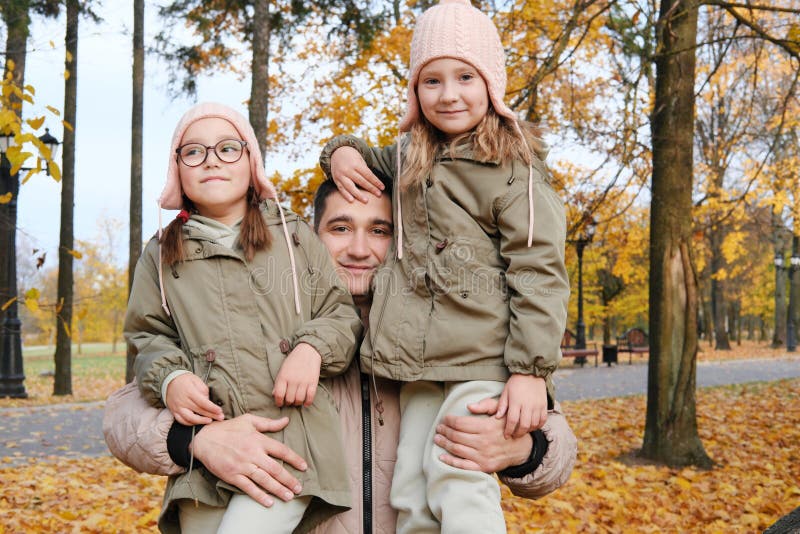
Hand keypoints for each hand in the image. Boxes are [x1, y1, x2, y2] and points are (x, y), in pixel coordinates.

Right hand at [166, 373, 223, 425]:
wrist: (169, 381)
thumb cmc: (185, 380)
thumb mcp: (196, 380)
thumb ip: (203, 390)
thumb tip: (209, 401)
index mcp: (190, 392)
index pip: (203, 402)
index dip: (212, 408)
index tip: (220, 411)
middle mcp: (183, 401)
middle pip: (198, 411)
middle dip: (211, 415)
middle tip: (220, 418)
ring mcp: (178, 407)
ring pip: (189, 418)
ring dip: (201, 421)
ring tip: (210, 421)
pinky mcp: (174, 411)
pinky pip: (182, 421)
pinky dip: (190, 423)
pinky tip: (198, 423)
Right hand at [190, 414, 307, 506]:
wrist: (204, 439)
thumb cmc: (228, 428)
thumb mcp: (249, 420)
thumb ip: (269, 423)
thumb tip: (286, 421)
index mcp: (258, 440)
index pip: (281, 450)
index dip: (294, 459)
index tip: (304, 467)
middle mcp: (252, 454)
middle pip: (275, 469)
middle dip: (289, 479)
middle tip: (299, 488)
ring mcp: (242, 466)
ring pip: (264, 480)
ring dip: (278, 489)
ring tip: (289, 496)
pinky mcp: (232, 476)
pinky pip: (248, 488)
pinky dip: (259, 495)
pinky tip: (269, 502)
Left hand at [273, 343, 321, 406]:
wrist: (308, 351)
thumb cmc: (293, 361)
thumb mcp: (282, 369)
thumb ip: (278, 382)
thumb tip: (274, 394)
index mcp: (283, 376)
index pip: (279, 394)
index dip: (278, 402)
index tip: (280, 403)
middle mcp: (293, 380)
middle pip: (289, 399)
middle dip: (288, 403)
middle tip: (289, 402)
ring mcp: (304, 381)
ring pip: (299, 399)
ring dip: (297, 403)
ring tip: (296, 401)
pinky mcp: (313, 382)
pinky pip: (310, 396)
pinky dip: (308, 402)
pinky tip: (306, 402)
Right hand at [330, 146, 383, 202]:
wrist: (337, 152)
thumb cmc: (352, 158)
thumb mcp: (360, 160)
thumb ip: (365, 171)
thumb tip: (375, 183)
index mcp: (356, 164)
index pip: (368, 174)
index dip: (376, 182)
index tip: (382, 188)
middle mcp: (348, 170)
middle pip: (361, 181)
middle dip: (371, 188)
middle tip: (379, 195)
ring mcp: (341, 175)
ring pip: (351, 186)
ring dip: (359, 195)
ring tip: (366, 201)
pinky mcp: (336, 180)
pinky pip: (341, 189)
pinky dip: (346, 195)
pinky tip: (352, 201)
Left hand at [434, 397, 531, 471]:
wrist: (521, 449)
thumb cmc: (507, 427)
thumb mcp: (501, 411)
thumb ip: (486, 406)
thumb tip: (469, 407)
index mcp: (486, 427)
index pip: (460, 423)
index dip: (449, 420)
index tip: (445, 418)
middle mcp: (483, 442)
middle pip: (456, 436)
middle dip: (444, 431)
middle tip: (439, 428)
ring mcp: (482, 456)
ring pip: (457, 449)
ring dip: (444, 443)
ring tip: (438, 438)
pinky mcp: (483, 467)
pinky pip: (463, 465)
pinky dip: (450, 461)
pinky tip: (442, 456)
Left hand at [496, 374, 547, 437]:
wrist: (531, 372)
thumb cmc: (516, 383)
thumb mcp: (506, 392)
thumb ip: (502, 405)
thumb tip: (497, 418)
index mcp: (516, 402)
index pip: (512, 420)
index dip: (509, 430)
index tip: (506, 435)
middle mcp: (527, 405)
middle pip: (523, 425)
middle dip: (518, 433)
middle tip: (514, 435)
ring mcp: (537, 406)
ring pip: (534, 424)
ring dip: (528, 430)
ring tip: (522, 431)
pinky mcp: (544, 405)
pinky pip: (543, 420)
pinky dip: (538, 426)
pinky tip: (532, 426)